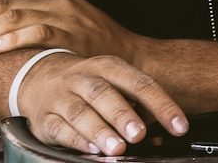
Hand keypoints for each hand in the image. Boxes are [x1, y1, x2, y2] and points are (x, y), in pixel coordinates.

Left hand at [0, 0, 143, 65]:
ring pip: (14, 17)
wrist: (130, 57)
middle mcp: (56, 1)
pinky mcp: (73, 34)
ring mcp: (66, 16)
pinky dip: (14, 39)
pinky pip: (38, 32)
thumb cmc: (93, 46)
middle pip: (2, 7)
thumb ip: (35, 23)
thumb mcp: (65, 24)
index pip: (2, 1)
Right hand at [14, 50, 187, 156]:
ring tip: (117, 148)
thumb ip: (136, 106)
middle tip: (139, 134)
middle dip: (123, 115)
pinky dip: (77, 140)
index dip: (162, 105)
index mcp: (109, 67)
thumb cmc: (88, 85)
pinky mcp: (44, 119)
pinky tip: (92, 149)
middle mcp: (84, 78)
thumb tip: (159, 134)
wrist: (38, 77)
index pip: (140, 83)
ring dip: (100, 131)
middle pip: (104, 94)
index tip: (179, 125)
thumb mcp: (114, 83)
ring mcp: (61, 97)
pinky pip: (60, 129)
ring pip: (80, 112)